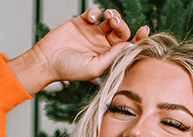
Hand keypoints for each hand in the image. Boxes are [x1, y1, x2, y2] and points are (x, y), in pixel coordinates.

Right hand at [13, 10, 148, 93]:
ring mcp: (93, 33)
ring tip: (107, 16)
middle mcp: (103, 45)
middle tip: (114, 22)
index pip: (128, 47)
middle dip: (122, 24)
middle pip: (121, 31)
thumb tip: (130, 46)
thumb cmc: (69, 69)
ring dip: (112, 15)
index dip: (138, 39)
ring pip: (110, 20)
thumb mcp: (94, 67)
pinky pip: (94, 12)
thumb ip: (112, 57)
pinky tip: (90, 17)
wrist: (47, 60)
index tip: (145, 31)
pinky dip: (95, 11)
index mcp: (109, 58)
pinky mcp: (82, 22)